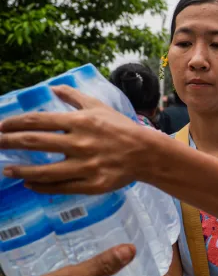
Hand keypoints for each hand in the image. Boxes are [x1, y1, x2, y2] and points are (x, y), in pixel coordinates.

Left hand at [0, 86, 152, 193]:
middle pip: (35, 142)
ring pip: (45, 170)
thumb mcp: (99, 107)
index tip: (0, 126)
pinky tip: (30, 185)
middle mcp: (80, 142)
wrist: (145, 153)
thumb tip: (53, 87)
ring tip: (6, 170)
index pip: (39, 120)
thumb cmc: (121, 128)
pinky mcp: (92, 184)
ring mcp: (85, 165)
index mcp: (80, 122)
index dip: (15, 123)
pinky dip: (42, 187)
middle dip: (9, 143)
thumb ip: (75, 97)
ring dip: (21, 171)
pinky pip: (61, 187)